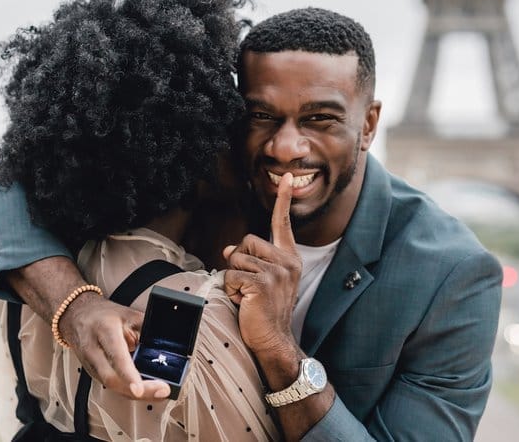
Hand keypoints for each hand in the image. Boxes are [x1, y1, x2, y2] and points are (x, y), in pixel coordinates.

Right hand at [58, 292, 170, 399]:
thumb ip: (147, 329)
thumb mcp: (129, 315)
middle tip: (161, 391)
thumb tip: (167, 345)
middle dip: (138, 390)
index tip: (139, 389)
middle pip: (112, 379)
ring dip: (136, 394)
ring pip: (112, 387)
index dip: (128, 374)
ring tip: (158, 393)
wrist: (77, 316)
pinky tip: (145, 391)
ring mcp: (90, 365)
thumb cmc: (103, 315)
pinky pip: (112, 386)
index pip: (116, 355)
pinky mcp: (92, 374)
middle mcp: (94, 350)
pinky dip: (129, 391)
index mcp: (104, 330)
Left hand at [223, 172, 301, 355]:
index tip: (289, 177)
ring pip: (237, 258)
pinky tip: (244, 302)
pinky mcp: (263, 283)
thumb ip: (251, 261)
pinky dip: (231, 289)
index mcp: (290, 258)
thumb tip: (228, 250)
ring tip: (247, 296)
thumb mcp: (262, 281)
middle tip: (248, 286)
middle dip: (239, 261)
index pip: (283, 223)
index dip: (284, 200)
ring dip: (234, 278)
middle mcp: (287, 261)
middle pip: (247, 240)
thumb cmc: (264, 311)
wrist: (274, 340)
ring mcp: (277, 271)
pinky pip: (231, 274)